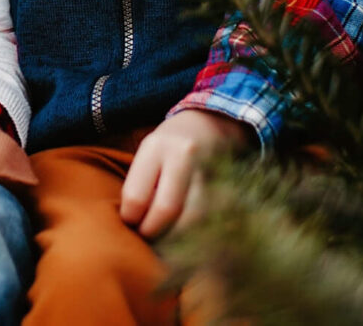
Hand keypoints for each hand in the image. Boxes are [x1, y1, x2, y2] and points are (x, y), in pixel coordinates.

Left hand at [119, 109, 248, 238]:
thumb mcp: (149, 154)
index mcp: (156, 146)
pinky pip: (213, 217)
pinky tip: (190, 235)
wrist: (212, 123)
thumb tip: (132, 227)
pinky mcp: (230, 182)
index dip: (132, 219)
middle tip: (149, 238)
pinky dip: (199, 233)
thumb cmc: (171, 145)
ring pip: (192, 218)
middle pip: (166, 209)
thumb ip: (140, 185)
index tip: (132, 224)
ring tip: (168, 240)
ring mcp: (210, 168)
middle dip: (154, 232)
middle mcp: (184, 154)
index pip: (137, 196)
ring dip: (177, 237)